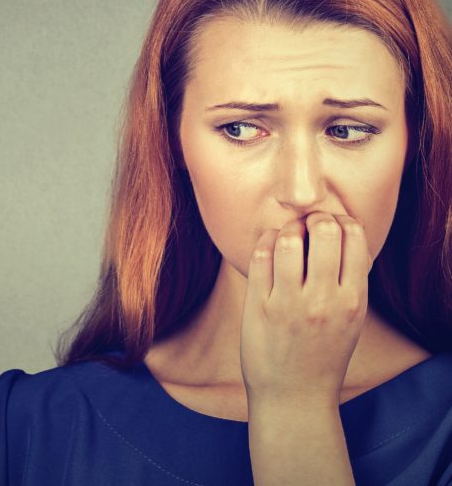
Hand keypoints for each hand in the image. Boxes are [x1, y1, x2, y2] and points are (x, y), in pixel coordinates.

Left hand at [239, 212, 372, 405]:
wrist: (294, 396)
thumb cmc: (324, 353)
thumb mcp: (351, 319)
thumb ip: (348, 280)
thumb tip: (339, 232)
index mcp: (353, 300)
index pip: (355, 237)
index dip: (342, 220)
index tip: (332, 223)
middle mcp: (323, 300)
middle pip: (324, 230)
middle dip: (315, 217)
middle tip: (308, 223)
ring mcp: (289, 303)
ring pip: (288, 240)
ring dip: (287, 227)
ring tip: (287, 234)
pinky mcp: (259, 307)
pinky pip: (260, 257)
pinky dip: (264, 240)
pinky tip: (268, 243)